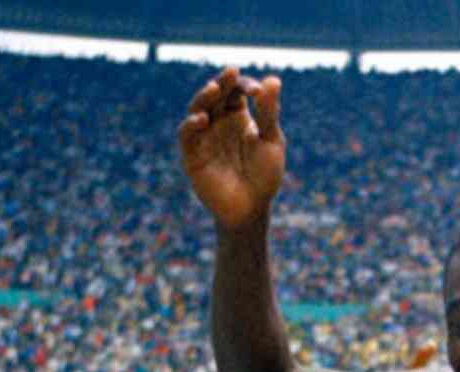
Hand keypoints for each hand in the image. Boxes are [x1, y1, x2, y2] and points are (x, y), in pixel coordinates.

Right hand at [178, 69, 285, 228]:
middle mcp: (218, 122)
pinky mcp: (191, 154)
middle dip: (222, 83)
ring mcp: (204, 136)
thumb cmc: (264, 176)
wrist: (252, 208)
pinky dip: (191, 124)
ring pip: (197, 108)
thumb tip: (273, 79)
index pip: (236, 90)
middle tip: (230, 74)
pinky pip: (186, 134)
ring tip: (214, 88)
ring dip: (204, 97)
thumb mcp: (271, 142)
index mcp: (238, 116)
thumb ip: (268, 113)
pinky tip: (203, 119)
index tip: (258, 91)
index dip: (244, 85)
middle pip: (215, 94)